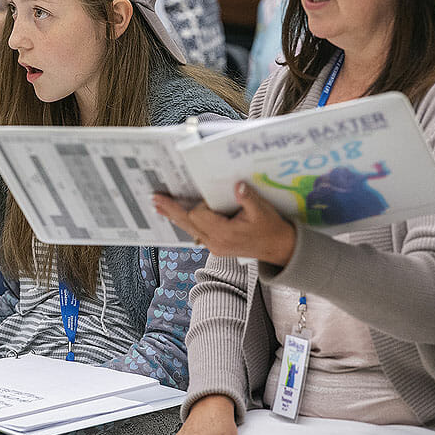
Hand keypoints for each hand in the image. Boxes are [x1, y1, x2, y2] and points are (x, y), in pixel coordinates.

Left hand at [153, 181, 295, 265]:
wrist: (280, 249)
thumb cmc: (271, 229)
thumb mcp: (263, 211)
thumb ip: (248, 198)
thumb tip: (237, 185)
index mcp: (225, 234)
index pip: (199, 216)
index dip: (199, 204)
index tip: (205, 195)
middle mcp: (216, 242)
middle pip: (188, 223)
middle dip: (171, 210)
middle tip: (155, 199)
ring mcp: (215, 246)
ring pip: (189, 229)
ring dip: (174, 216)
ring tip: (158, 206)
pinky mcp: (216, 246)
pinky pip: (196, 232)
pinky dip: (185, 222)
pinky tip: (176, 216)